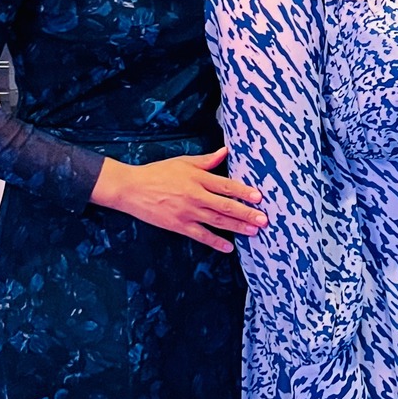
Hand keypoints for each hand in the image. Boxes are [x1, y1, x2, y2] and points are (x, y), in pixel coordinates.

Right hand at [90, 147, 266, 251]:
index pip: (226, 185)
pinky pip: (201, 235)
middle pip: (225, 206)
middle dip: (246, 213)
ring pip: (217, 221)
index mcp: (198, 178)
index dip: (243, 192)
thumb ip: (206, 160)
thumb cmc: (158, 173)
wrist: (132, 189)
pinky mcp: (179, 225)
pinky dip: (215, 242)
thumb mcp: (183, 162)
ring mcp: (188, 212)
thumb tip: (226, 151)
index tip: (259, 197)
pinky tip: (229, 247)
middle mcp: (195, 196)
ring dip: (237, 227)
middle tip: (264, 219)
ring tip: (254, 231)